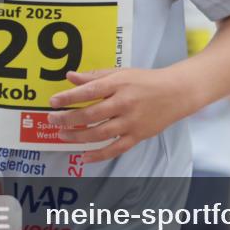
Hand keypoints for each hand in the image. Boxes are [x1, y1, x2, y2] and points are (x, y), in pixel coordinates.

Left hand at [48, 67, 190, 163]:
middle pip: (91, 114)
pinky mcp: (138, 135)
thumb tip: (70, 77)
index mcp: (120, 83)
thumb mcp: (121, 73)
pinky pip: (116, 148)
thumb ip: (95, 76)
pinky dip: (99, 155)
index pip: (90, 91)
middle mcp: (125, 102)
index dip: (69, 97)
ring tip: (63, 135)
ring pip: (100, 133)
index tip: (53, 102)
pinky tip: (84, 156)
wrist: (177, 92)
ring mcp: (132, 121)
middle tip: (52, 120)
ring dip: (78, 136)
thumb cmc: (146, 81)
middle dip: (68, 118)